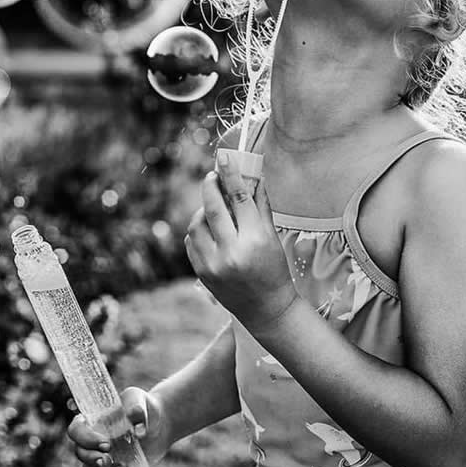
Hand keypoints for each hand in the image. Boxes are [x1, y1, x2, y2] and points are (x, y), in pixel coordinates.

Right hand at [68, 387, 170, 466]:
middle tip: (109, 457)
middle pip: (79, 452)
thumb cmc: (142, 406)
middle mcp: (92, 439)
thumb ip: (137, 409)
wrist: (158, 424)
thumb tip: (139, 431)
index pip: (76, 429)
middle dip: (92, 457)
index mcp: (92, 419)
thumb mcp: (139, 400)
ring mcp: (101, 455)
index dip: (84, 438)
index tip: (106, 443)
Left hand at [184, 153, 298, 333]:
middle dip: (210, 186)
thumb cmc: (274, 269)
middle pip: (213, 206)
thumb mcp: (273, 237)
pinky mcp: (202, 273)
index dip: (230, 174)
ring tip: (214, 209)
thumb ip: (261, 206)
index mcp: (255, 239)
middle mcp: (232, 251)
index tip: (224, 157)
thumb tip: (253, 176)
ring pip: (197, 223)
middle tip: (212, 176)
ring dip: (203, 210)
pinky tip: (209, 231)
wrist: (267, 309)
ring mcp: (214, 264)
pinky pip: (191, 241)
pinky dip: (198, 230)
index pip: (239, 198)